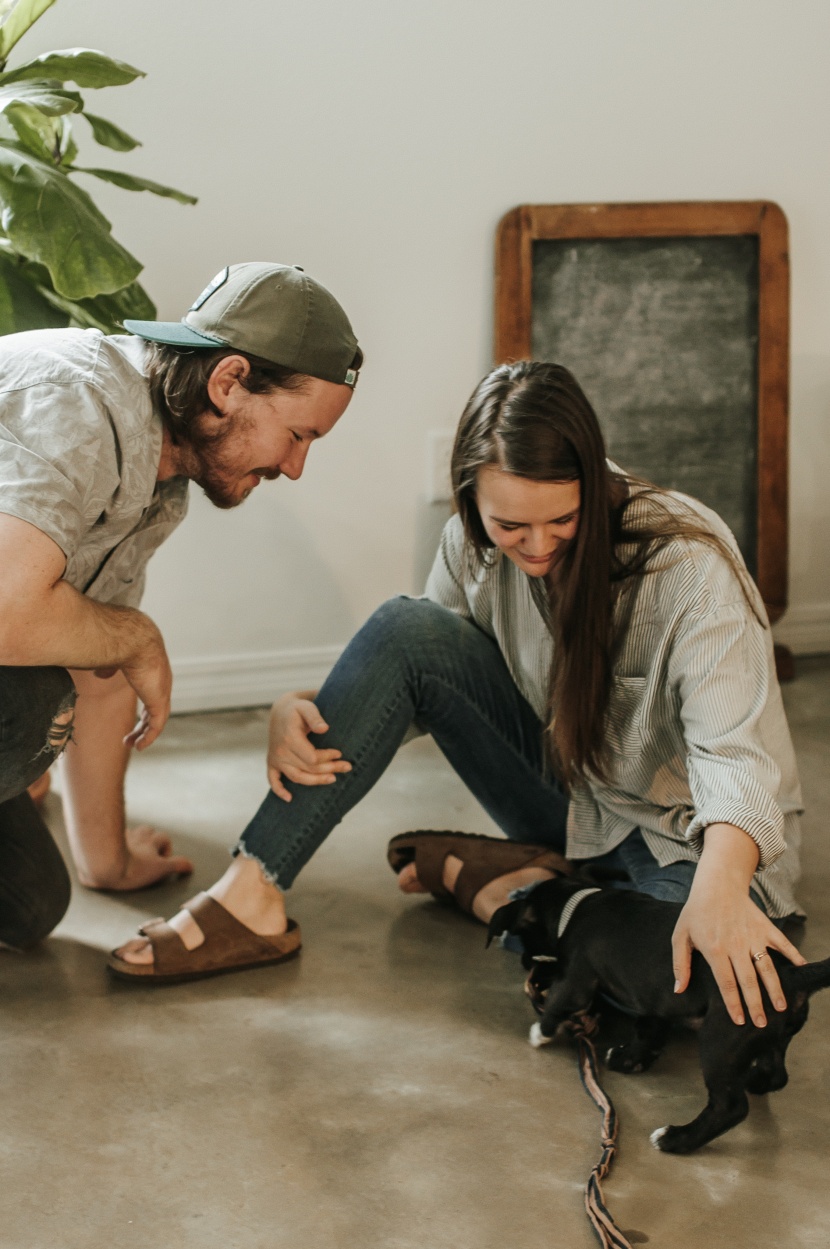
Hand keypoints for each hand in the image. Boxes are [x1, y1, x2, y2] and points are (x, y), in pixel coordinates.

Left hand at [83, 824, 193, 890]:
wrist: (102, 865)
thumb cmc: (132, 869)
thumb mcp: (159, 870)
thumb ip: (176, 866)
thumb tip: (190, 866)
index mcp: (150, 842)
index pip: (164, 838)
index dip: (166, 849)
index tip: (163, 863)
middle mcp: (137, 837)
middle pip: (147, 830)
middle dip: (150, 839)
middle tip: (148, 854)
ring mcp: (120, 838)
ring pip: (131, 832)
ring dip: (134, 839)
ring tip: (131, 851)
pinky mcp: (105, 842)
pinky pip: (111, 838)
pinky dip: (115, 842)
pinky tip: (111, 852)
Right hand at [120, 634, 172, 750]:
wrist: (133, 640)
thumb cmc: (120, 643)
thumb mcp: (112, 657)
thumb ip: (109, 666)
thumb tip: (100, 674)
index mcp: (152, 672)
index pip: (151, 694)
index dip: (143, 709)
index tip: (135, 720)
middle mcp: (161, 683)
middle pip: (155, 709)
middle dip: (143, 725)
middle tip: (130, 738)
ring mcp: (162, 692)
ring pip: (156, 720)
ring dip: (144, 734)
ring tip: (131, 745)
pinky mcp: (159, 701)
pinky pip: (157, 726)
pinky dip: (149, 737)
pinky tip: (139, 747)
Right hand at [267, 690, 351, 801]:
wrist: (281, 710)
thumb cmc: (298, 708)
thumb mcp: (306, 707)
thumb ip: (315, 717)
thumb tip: (325, 728)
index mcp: (289, 739)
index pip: (312, 758)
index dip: (328, 758)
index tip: (340, 753)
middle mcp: (280, 751)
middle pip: (308, 769)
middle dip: (329, 769)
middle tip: (347, 767)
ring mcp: (275, 759)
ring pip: (297, 777)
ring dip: (315, 781)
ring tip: (333, 779)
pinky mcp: (272, 763)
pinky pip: (273, 780)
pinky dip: (279, 791)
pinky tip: (290, 798)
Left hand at [672, 842, 805, 1026]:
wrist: (717, 885)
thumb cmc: (696, 912)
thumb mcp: (680, 935)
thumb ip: (680, 963)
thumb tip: (679, 989)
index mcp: (714, 948)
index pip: (726, 982)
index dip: (733, 1004)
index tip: (740, 1021)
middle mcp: (736, 944)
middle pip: (748, 980)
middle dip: (756, 1004)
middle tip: (762, 1024)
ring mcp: (753, 936)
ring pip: (767, 967)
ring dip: (775, 988)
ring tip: (781, 1007)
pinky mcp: (765, 927)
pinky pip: (782, 944)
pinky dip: (794, 956)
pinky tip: (801, 969)